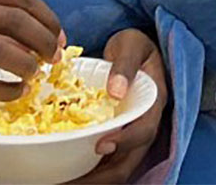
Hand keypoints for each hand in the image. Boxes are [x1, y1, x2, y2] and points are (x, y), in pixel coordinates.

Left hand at [72, 29, 167, 183]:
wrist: (135, 50)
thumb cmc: (134, 44)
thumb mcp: (132, 45)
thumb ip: (125, 64)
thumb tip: (115, 91)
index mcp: (153, 103)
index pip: (145, 130)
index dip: (126, 141)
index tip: (100, 145)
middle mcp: (144, 124)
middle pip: (129, 162)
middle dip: (102, 177)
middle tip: (70, 183)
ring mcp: (130, 134)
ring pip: (116, 168)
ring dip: (93, 180)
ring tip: (62, 184)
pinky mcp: (117, 137)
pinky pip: (105, 162)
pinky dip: (87, 172)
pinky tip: (65, 174)